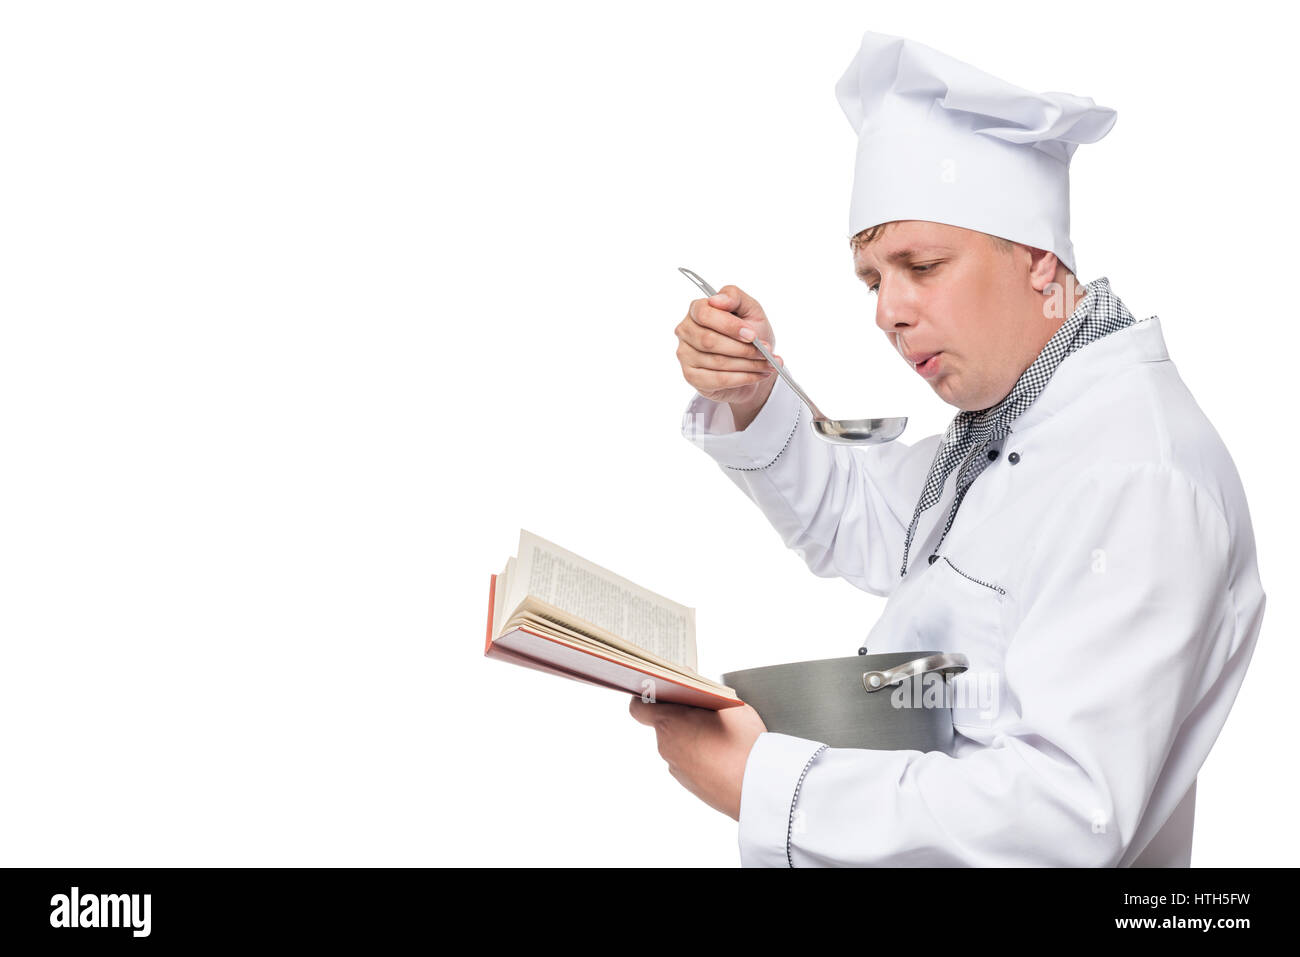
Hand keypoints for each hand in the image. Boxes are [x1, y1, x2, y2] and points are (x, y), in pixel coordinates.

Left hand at [628, 696, 767, 820]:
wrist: (758, 788)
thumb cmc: (744, 744)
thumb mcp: (728, 704)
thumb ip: (702, 688)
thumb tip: (688, 676)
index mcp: (669, 724)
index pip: (638, 708)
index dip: (646, 697)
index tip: (661, 692)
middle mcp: (666, 748)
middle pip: (664, 725)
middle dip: (681, 716)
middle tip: (706, 710)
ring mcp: (677, 769)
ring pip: (679, 744)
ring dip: (692, 736)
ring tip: (721, 734)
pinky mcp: (689, 784)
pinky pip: (689, 762)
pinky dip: (700, 756)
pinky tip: (723, 754)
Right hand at [675, 285, 783, 407]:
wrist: (752, 360)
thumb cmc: (748, 332)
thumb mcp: (749, 309)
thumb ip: (735, 297)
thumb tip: (717, 299)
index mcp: (696, 310)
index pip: (705, 314)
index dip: (729, 326)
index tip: (752, 335)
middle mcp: (685, 331)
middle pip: (709, 341)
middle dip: (743, 348)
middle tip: (765, 351)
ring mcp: (685, 355)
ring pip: (717, 362)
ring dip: (748, 365)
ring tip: (768, 364)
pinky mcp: (692, 377)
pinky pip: (718, 380)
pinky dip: (743, 378)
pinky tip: (758, 375)